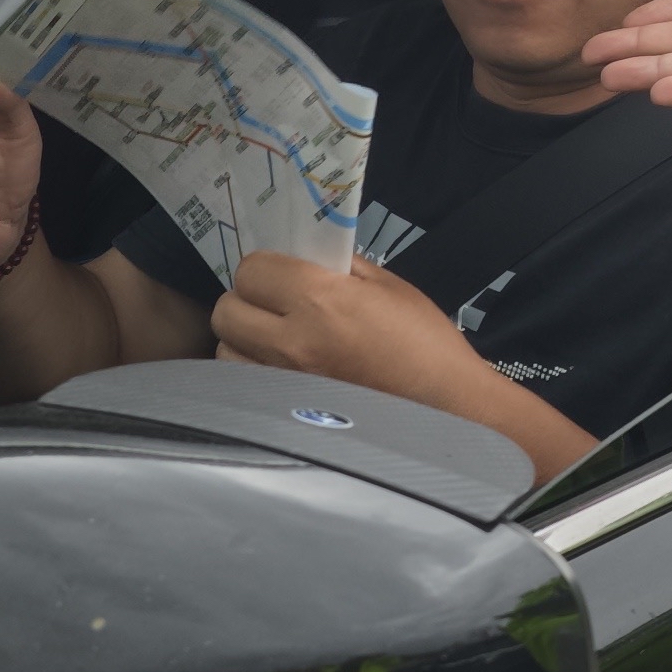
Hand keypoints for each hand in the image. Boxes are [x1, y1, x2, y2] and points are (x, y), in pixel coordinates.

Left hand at [215, 252, 599, 477]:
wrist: (445, 411)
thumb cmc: (426, 345)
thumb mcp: (390, 288)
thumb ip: (342, 267)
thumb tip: (308, 257)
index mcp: (320, 299)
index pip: (251, 270)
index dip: (265, 268)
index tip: (283, 275)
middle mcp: (290, 341)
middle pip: (226, 310)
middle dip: (246, 301)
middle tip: (274, 305)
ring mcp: (281, 383)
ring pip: (226, 350)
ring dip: (243, 340)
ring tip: (274, 341)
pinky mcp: (280, 413)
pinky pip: (240, 385)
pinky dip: (249, 373)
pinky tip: (278, 372)